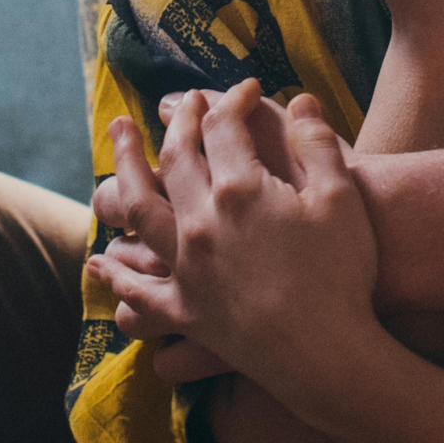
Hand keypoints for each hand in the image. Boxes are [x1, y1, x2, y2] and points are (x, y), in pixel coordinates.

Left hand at [97, 83, 383, 394]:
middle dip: (177, 121)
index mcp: (240, 189)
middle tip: (178, 102)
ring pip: (139, 209)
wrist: (330, 354)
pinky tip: (100, 260)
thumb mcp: (341, 197)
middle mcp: (201, 221)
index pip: (224, 126)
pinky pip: (138, 292)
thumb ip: (316, 141)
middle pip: (175, 156)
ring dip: (124, 169)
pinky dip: (116, 274)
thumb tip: (301, 98)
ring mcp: (186, 267)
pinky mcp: (185, 311)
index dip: (234, 99)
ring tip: (117, 142)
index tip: (248, 89)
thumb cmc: (343, 273)